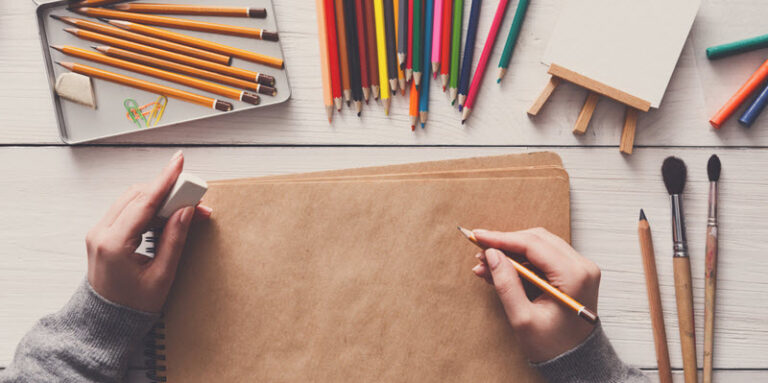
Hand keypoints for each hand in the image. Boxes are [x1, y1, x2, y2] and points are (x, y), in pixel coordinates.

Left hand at [85, 151, 210, 312]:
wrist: (106, 322)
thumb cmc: (134, 305)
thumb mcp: (162, 275)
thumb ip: (174, 239)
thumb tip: (186, 210)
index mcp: (114, 244)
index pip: (143, 202)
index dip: (165, 180)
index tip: (179, 162)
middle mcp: (101, 233)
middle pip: (137, 196)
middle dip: (168, 191)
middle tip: (195, 195)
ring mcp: (98, 231)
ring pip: (132, 199)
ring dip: (159, 199)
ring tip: (185, 208)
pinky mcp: (102, 233)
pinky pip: (127, 209)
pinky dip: (149, 207)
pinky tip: (167, 215)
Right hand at [470, 228, 600, 362]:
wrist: (575, 360)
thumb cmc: (553, 345)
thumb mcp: (523, 319)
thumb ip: (506, 285)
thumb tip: (491, 255)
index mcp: (574, 276)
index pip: (533, 244)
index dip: (502, 239)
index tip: (478, 237)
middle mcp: (582, 266)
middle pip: (537, 239)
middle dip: (505, 243)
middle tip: (479, 252)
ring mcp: (580, 268)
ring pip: (539, 245)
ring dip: (511, 252)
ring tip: (486, 265)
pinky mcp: (574, 272)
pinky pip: (544, 257)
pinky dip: (521, 261)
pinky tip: (501, 270)